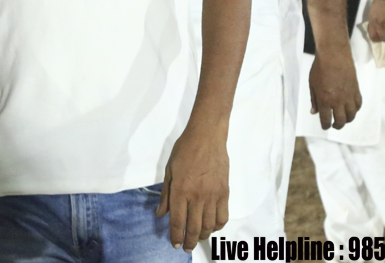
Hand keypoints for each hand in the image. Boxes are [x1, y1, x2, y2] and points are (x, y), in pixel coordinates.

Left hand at [157, 122, 227, 249]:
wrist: (207, 136)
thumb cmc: (185, 150)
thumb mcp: (169, 170)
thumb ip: (166, 194)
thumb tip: (160, 213)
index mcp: (180, 190)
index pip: (177, 221)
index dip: (176, 236)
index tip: (175, 244)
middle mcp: (197, 196)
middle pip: (194, 228)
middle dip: (189, 242)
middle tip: (187, 247)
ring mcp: (213, 195)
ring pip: (209, 226)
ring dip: (203, 236)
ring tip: (198, 237)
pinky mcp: (224, 192)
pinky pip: (223, 216)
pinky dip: (218, 226)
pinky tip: (212, 226)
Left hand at [308, 46, 361, 129]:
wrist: (334, 55)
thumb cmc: (319, 68)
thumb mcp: (312, 84)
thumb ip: (314, 99)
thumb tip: (314, 112)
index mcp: (325, 100)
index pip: (326, 120)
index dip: (325, 126)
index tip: (325, 126)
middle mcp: (338, 101)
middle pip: (341, 121)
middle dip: (337, 125)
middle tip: (335, 125)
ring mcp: (348, 96)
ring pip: (351, 115)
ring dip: (347, 119)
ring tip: (344, 119)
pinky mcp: (356, 90)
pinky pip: (358, 105)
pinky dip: (355, 109)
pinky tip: (351, 108)